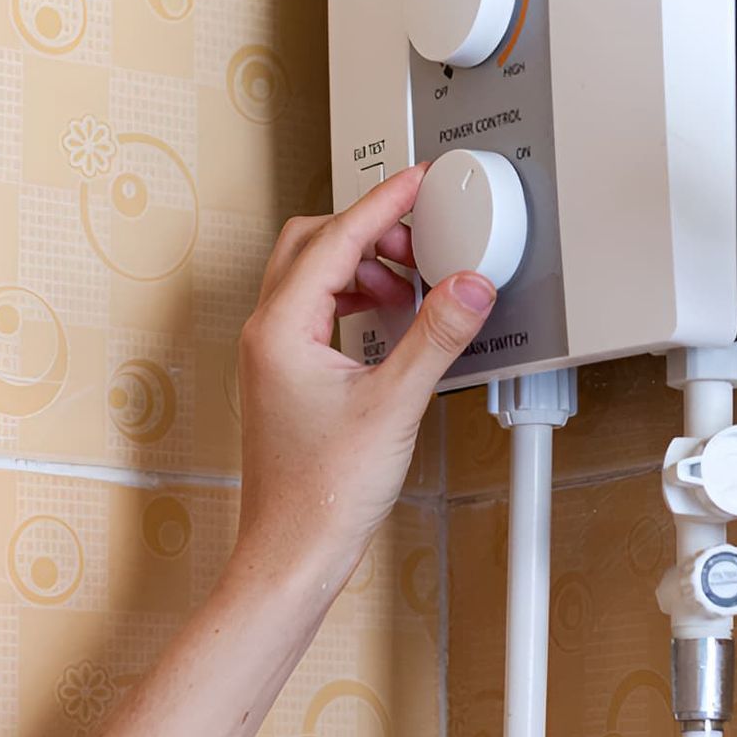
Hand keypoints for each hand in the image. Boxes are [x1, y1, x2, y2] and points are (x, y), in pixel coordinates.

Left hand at [233, 163, 496, 582]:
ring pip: (312, 276)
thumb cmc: (324, 495)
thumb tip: (469, 285)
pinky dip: (355, 299)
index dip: (383, 204)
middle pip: (313, 244)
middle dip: (368, 230)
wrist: (294, 554)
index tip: (417, 181)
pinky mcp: (285, 377)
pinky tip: (391, 322)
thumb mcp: (395, 405)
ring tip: (411, 282)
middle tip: (419, 235)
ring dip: (363, 265)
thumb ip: (436, 337)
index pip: (336, 238)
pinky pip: (317, 311)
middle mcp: (267, 334)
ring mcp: (271, 356)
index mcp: (281, 329)